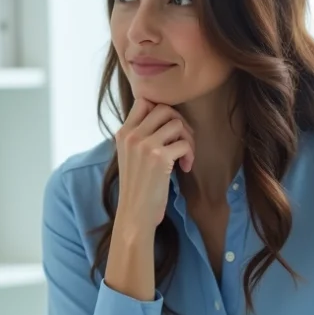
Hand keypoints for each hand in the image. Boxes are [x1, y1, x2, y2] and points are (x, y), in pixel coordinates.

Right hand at [113, 97, 194, 229]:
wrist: (135, 213)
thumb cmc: (137, 187)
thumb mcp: (130, 156)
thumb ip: (141, 136)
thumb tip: (168, 118)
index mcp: (123, 133)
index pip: (143, 101)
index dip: (161, 109)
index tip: (168, 127)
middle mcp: (132, 136)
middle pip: (163, 108)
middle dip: (179, 122)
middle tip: (182, 141)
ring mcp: (145, 146)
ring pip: (177, 123)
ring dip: (188, 139)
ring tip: (185, 156)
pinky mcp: (159, 158)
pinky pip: (184, 143)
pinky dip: (190, 155)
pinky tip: (185, 168)